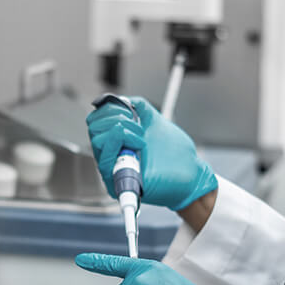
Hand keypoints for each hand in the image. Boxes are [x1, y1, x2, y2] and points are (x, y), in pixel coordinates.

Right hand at [86, 97, 217, 210]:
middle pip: (93, 129)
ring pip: (97, 141)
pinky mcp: (117, 184)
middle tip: (138, 127)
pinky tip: (139, 143)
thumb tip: (124, 100)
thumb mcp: (156, 123)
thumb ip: (140, 109)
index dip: (109, 109)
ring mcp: (113, 171)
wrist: (191, 176)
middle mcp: (111, 156)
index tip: (129, 110)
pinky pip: (105, 160)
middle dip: (116, 118)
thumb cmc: (176, 156)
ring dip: (122, 131)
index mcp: (116, 142)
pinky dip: (120, 142)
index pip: (95, 121)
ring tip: (142, 139)